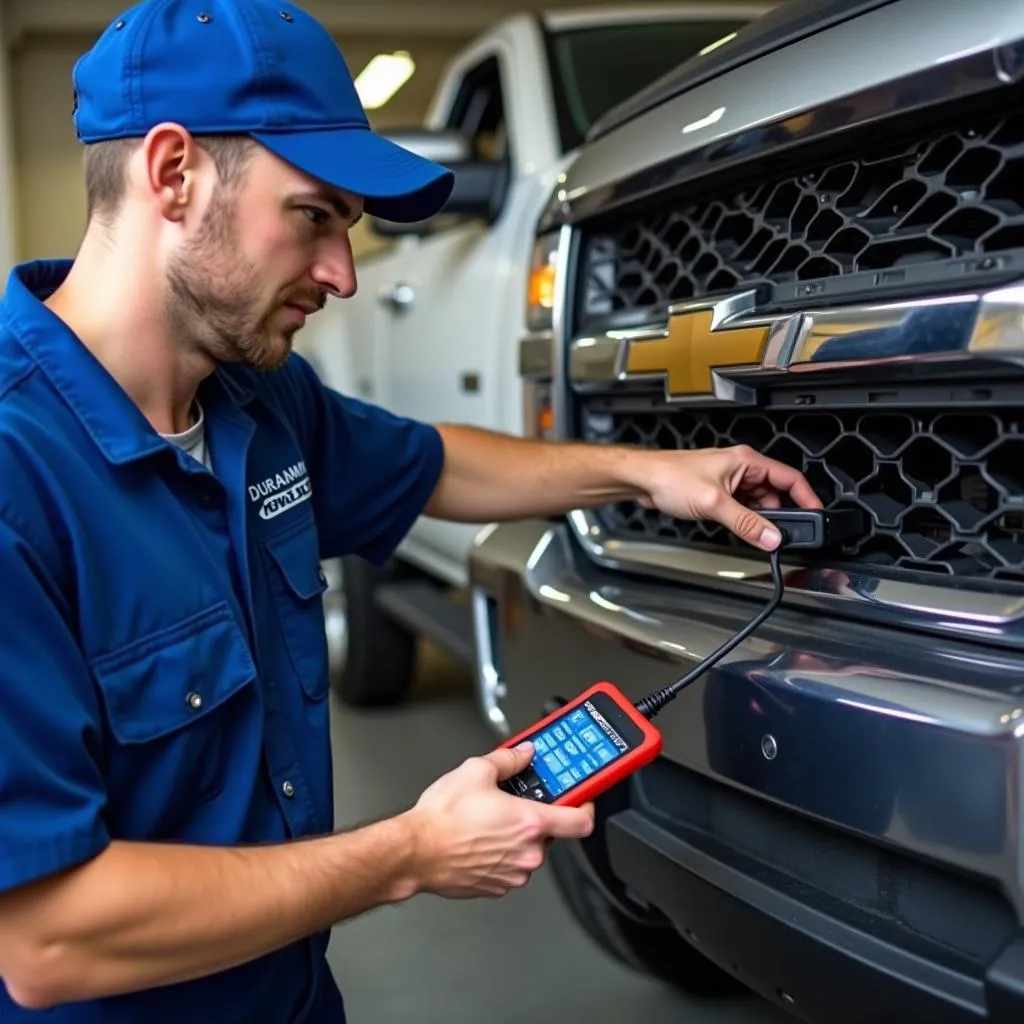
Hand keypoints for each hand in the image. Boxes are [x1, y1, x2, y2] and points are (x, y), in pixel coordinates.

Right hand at [404, 742, 594, 899]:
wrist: (415, 851)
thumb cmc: (442, 818)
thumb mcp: (477, 770)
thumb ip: (509, 759)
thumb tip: (524, 753)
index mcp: (530, 823)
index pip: (581, 821)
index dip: (587, 806)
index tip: (583, 798)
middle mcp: (527, 853)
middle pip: (550, 834)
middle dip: (534, 817)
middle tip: (515, 802)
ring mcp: (513, 874)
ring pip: (528, 851)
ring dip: (516, 837)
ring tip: (489, 821)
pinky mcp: (496, 887)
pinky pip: (509, 867)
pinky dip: (501, 854)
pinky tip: (479, 839)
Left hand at [638, 445, 822, 550]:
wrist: (642, 480)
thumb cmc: (670, 477)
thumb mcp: (714, 502)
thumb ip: (745, 522)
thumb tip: (771, 536)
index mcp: (747, 461)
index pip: (790, 477)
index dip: (806, 498)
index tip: (816, 516)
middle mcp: (741, 469)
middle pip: (775, 494)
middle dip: (778, 515)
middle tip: (778, 534)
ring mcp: (729, 481)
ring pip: (758, 504)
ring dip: (758, 519)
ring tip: (753, 532)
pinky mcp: (718, 494)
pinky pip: (742, 509)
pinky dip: (744, 520)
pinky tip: (738, 529)